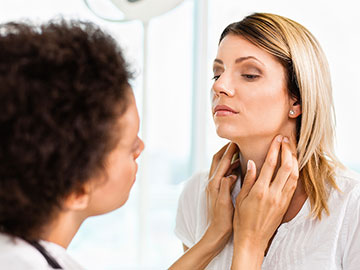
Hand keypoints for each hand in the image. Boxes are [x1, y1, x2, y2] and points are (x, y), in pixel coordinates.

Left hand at [206, 142, 239, 244]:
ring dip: (228, 157)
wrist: (215, 232)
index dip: (229, 151)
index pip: (222, 163)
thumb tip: (230, 174)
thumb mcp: (225, 203)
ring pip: (219, 165)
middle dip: (226, 150)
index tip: (237, 141)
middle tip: (236, 142)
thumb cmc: (222, 220)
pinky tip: (238, 167)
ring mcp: (214, 186)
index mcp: (214, 184)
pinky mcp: (217, 190)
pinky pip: (222, 172)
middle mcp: (212, 183)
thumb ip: (226, 187)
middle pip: (217, 160)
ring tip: (239, 151)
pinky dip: (229, 167)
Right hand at [232, 135, 298, 268]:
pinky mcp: (285, 204)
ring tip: (291, 148)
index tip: (276, 139)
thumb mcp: (240, 198)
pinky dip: (295, 172)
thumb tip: (252, 162)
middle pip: (286, 167)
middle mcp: (273, 194)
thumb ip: (248, 179)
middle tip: (286, 139)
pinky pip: (294, 185)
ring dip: (294, 160)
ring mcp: (281, 199)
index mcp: (260, 191)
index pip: (270, 165)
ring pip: (293, 175)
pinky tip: (293, 165)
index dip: (275, 149)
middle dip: (287, 150)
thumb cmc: (242, 219)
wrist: (252, 239)